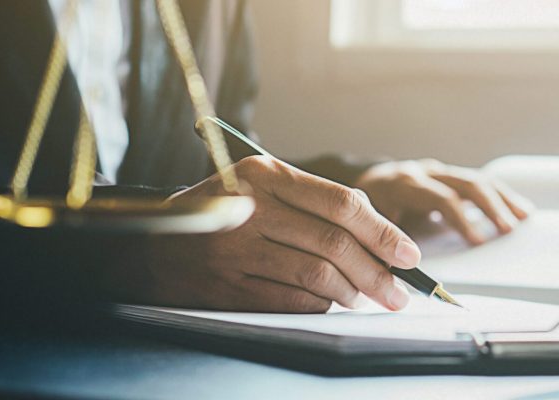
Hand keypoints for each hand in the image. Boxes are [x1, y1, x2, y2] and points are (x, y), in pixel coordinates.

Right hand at [118, 156, 422, 312]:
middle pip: (334, 243)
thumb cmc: (221, 213)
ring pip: (318, 276)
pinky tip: (330, 302)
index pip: (341, 203)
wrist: (150, 244)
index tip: (409, 253)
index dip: (383, 232)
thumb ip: (313, 203)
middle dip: (377, 272)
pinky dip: (321, 305)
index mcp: (265, 174)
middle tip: (398, 291)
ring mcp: (237, 249)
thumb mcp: (260, 187)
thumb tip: (381, 238)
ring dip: (352, 292)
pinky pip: (292, 300)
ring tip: (366, 298)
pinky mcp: (228, 287)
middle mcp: (250, 207)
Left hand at [354, 159, 532, 244]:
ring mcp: (437, 172)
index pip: (440, 198)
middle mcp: (422, 172)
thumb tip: (403, 280)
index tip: (478, 242)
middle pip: (464, 184)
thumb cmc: (361, 214)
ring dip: (502, 200)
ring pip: (476, 180)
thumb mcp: (366, 230)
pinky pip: (478, 183)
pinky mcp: (447, 176)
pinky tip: (519, 208)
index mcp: (402, 185)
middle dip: (489, 207)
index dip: (461, 221)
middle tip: (508, 230)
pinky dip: (500, 196)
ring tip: (523, 218)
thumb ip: (385, 251)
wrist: (356, 186)